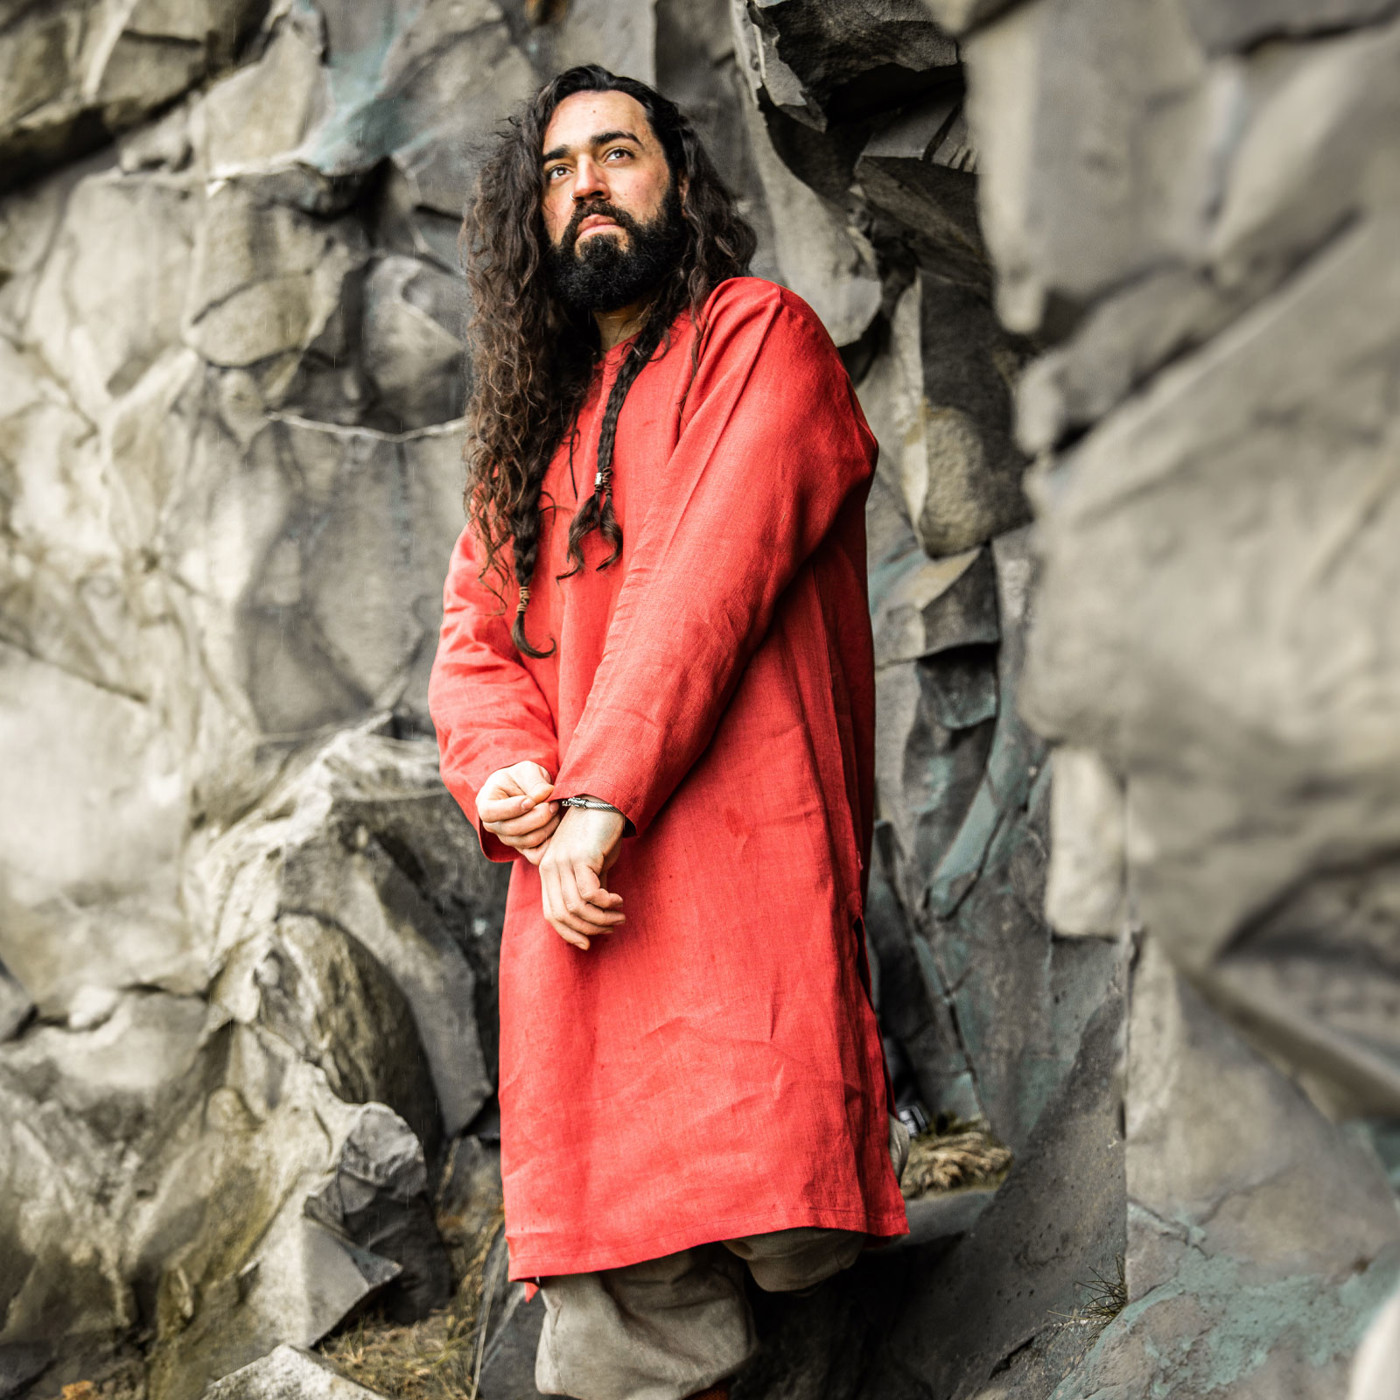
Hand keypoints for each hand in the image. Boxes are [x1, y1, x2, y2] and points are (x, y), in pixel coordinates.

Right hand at [477, 761, 560, 864]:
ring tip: (556, 810)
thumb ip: (534, 782)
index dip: (511, 809)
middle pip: (512, 829)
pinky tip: (558, 827)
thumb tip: (546, 795)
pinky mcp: (523, 848)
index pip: (490, 812)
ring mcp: (508, 839)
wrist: (526, 789)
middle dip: (537, 817)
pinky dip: (549, 844)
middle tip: (553, 804)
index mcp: (486, 803)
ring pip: (527, 841)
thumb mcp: (526, 771)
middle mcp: (493, 825)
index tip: (530, 801)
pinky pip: (536, 855)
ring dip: (547, 827)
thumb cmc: (521, 778)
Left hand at [538, 802, 626, 949]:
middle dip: (590, 929)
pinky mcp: (580, 857)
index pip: (551, 914)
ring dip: (601, 919)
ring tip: (620, 916)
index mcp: (548, 871)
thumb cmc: (598, 832)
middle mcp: (550, 868)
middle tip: (613, 927)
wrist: (603, 799)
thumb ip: (587, 887)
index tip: (590, 943)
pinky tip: (618, 900)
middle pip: (563, 915)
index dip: (570, 933)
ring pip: (577, 907)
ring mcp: (563, 862)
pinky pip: (590, 894)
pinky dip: (606, 904)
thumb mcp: (590, 864)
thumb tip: (595, 917)